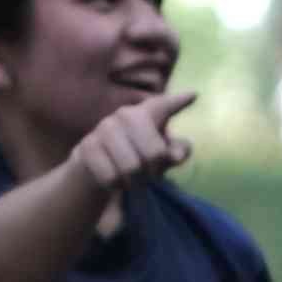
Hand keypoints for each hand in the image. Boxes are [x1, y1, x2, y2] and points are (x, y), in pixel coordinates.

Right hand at [61, 85, 196, 199]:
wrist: (93, 167)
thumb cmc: (134, 156)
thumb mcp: (159, 155)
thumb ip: (175, 152)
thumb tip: (176, 155)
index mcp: (147, 112)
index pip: (163, 106)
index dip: (178, 102)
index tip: (193, 95)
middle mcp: (126, 114)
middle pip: (154, 154)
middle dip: (153, 171)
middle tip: (147, 174)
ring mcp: (105, 127)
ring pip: (131, 168)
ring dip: (133, 182)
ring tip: (130, 178)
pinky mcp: (88, 145)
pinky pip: (111, 177)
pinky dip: (115, 186)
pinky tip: (113, 180)